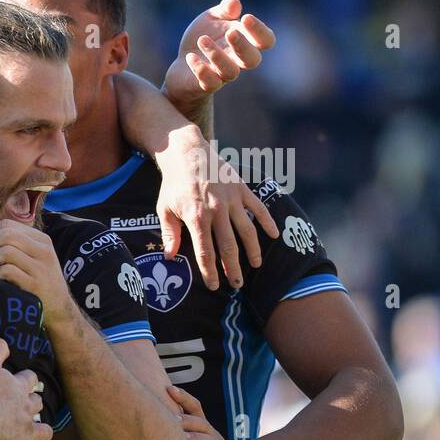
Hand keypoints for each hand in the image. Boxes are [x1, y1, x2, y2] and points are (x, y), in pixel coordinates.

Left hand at [0, 217, 73, 325]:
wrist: (58, 309)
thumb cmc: (39, 281)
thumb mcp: (30, 256)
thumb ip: (11, 239)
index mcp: (42, 240)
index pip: (8, 225)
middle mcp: (43, 251)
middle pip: (6, 234)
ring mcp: (40, 268)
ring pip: (5, 251)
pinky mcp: (34, 285)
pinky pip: (7, 271)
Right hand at [0, 338, 52, 439]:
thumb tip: (4, 339)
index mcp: (19, 389)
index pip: (31, 380)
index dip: (26, 381)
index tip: (21, 383)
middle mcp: (27, 410)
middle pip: (39, 406)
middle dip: (34, 407)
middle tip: (23, 409)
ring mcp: (25, 433)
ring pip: (44, 433)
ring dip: (39, 433)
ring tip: (31, 436)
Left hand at [154, 129, 278, 288]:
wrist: (187, 153)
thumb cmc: (173, 185)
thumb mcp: (164, 209)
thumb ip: (169, 233)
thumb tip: (169, 256)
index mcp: (196, 217)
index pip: (205, 251)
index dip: (210, 271)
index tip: (214, 286)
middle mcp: (217, 210)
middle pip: (229, 246)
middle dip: (233, 268)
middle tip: (237, 284)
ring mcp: (232, 200)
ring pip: (247, 231)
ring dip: (253, 250)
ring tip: (255, 266)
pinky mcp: (242, 189)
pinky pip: (259, 208)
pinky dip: (268, 222)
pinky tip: (275, 236)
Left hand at [163, 0, 275, 113]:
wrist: (181, 66)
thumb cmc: (204, 38)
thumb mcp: (212, 19)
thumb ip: (223, 10)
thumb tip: (233, 2)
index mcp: (245, 42)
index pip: (265, 40)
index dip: (260, 31)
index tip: (246, 17)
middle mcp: (238, 61)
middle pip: (253, 60)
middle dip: (243, 45)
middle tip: (230, 32)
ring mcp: (223, 75)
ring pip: (231, 72)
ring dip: (217, 55)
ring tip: (202, 40)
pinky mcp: (205, 85)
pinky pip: (209, 82)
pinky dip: (200, 69)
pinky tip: (190, 56)